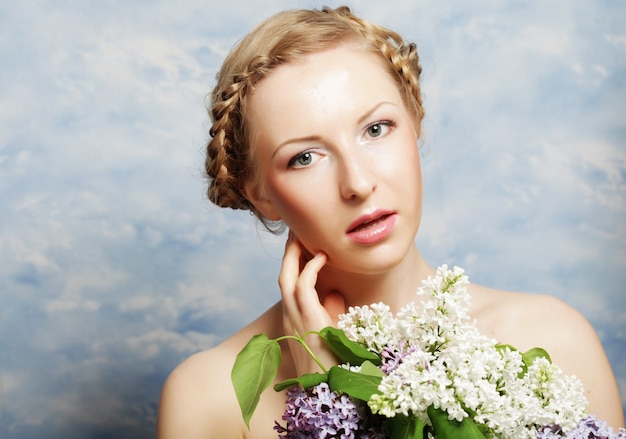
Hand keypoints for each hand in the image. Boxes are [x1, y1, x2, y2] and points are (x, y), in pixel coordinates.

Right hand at [279, 232, 344, 375]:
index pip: (289, 285)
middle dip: (289, 253)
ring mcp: (296, 318)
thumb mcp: (332, 332)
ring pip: (287, 278)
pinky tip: (321, 256)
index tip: (301, 245)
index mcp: (295, 319)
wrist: (330, 388)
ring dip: (294, 254)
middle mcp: (291, 316)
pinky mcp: (308, 320)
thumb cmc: (334, 362)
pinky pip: (304, 286)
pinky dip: (311, 268)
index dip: (293, 264)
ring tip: (301, 235)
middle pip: (283, 276)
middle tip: (295, 232)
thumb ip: (330, 311)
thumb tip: (334, 293)